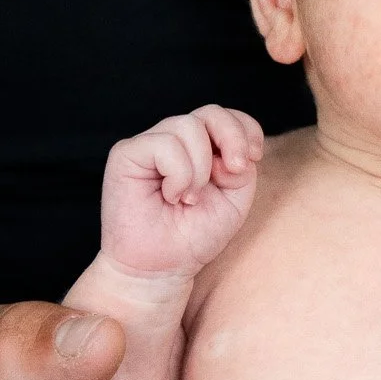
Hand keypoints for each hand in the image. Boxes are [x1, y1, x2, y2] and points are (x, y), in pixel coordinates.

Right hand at [101, 106, 262, 277]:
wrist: (161, 267)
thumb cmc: (194, 236)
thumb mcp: (234, 201)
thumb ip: (241, 169)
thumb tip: (228, 151)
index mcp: (202, 148)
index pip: (227, 117)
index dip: (246, 129)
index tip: (253, 158)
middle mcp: (176, 141)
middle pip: (210, 112)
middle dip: (232, 137)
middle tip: (234, 170)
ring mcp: (150, 144)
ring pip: (188, 126)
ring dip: (199, 168)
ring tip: (189, 199)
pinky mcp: (127, 153)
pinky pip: (165, 144)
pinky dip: (179, 174)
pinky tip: (172, 196)